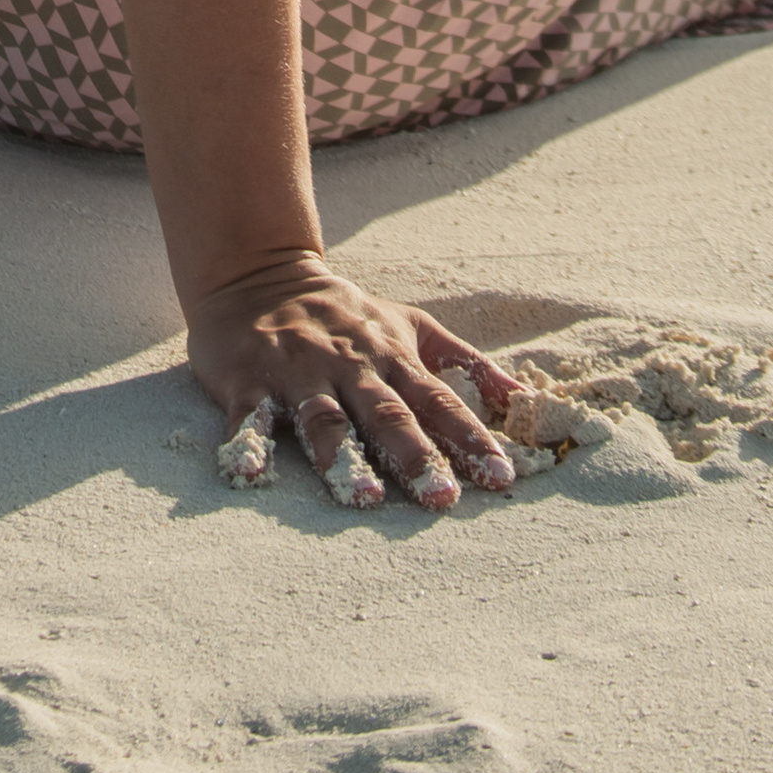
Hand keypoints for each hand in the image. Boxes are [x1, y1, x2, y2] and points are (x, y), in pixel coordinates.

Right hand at [188, 249, 519, 505]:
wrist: (258, 273)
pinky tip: (249, 473)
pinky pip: (248, 416)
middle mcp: (348, 366)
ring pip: (323, 420)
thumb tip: (524, 400)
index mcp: (389, 358)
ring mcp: (297, 373)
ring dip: (342, 458)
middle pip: (386, 414)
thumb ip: (465, 364)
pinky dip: (247, 443)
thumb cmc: (346, 314)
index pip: (437, 402)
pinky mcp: (247, 382)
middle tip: (441, 498)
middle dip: (415, 455)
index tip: (501, 477)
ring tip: (364, 498)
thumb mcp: (411, 326)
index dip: (469, 438)